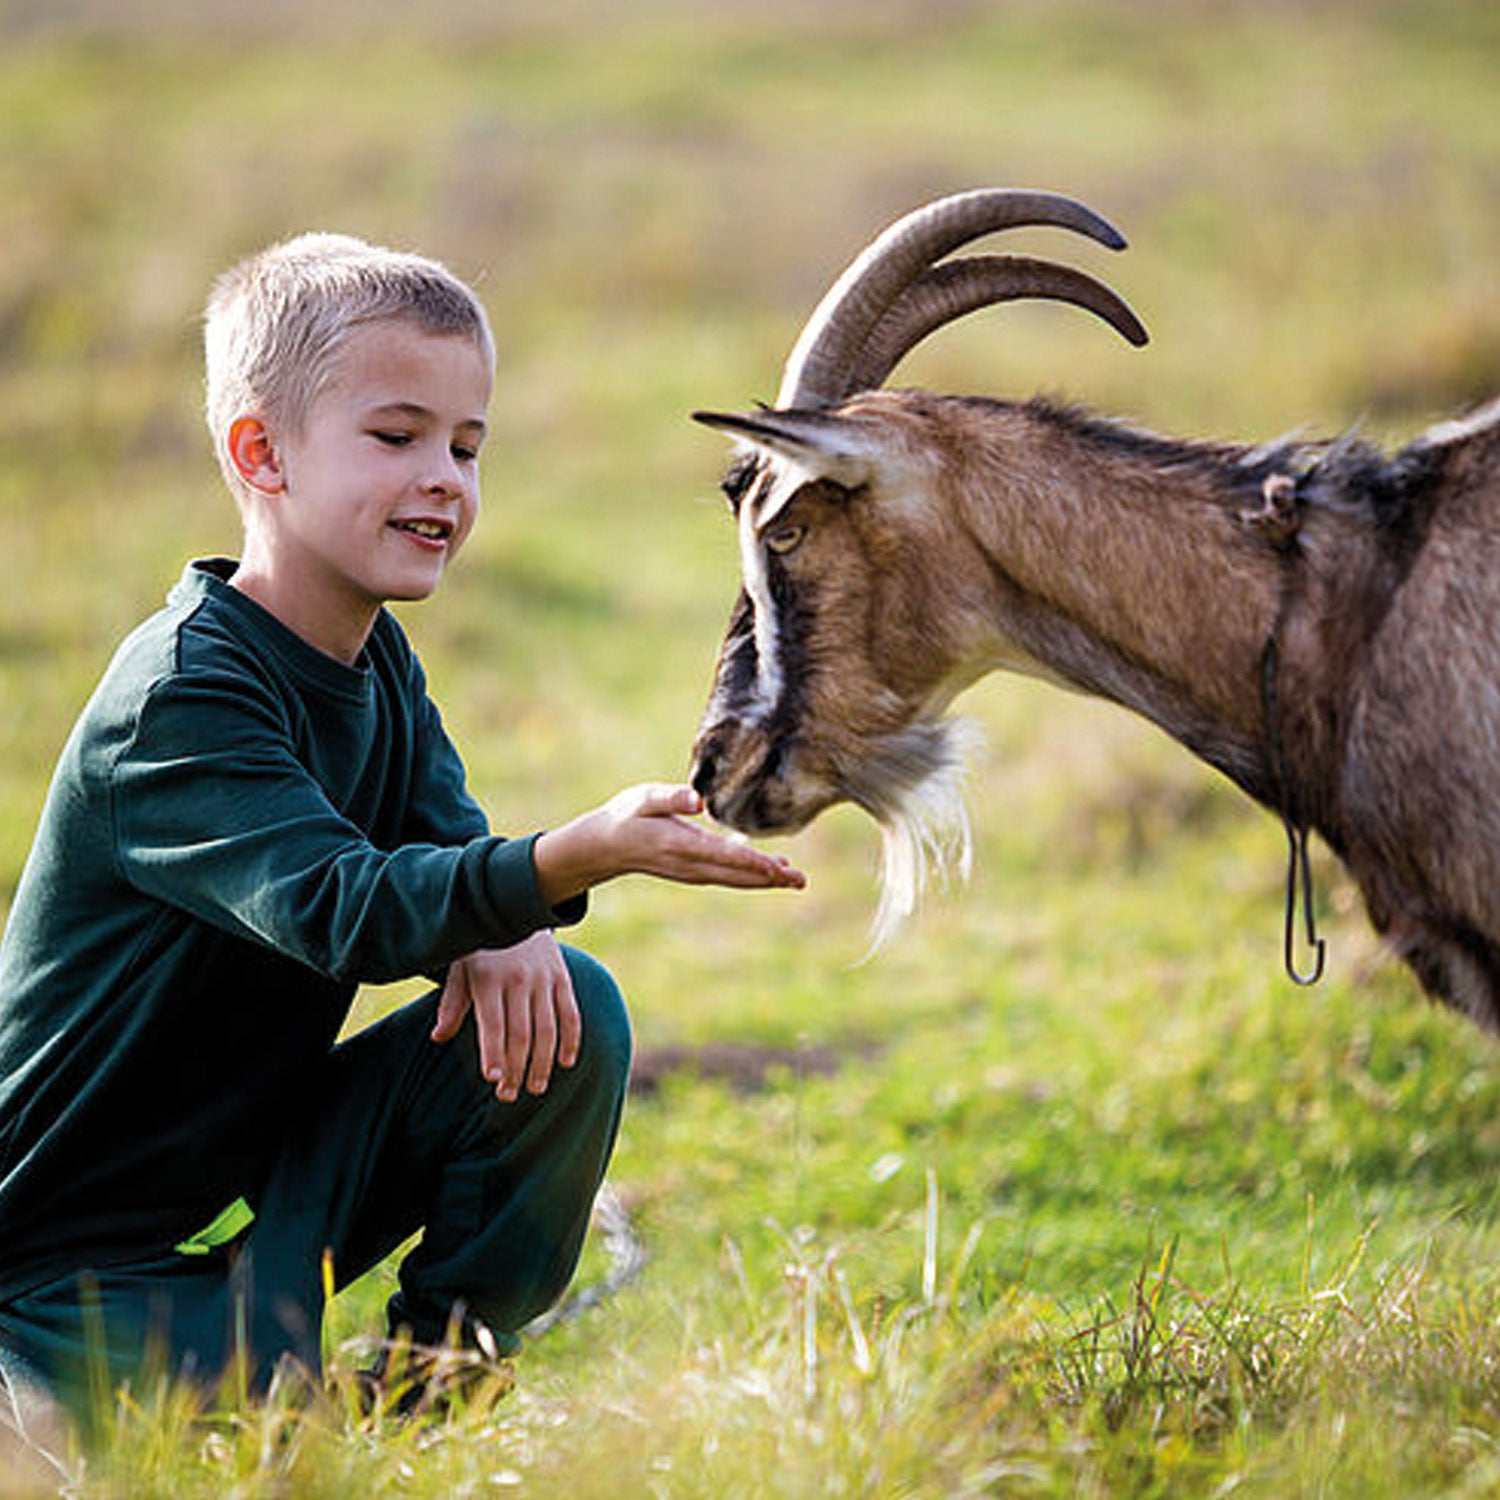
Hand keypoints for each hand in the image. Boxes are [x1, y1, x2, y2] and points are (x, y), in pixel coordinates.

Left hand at [431, 934, 580, 1101]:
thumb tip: (438, 1037)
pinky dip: (571, 1040)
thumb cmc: (480, 946)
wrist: (515, 905)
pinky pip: (570, 1013)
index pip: (492, 1023)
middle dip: (516, 1068)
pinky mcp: (562, 978)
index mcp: (488, 979)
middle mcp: (518, 979)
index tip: (493, 1079)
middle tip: (509, 1096)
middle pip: (520, 1033)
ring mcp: (543, 979)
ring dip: (542, 1062)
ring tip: (536, 1088)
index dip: (493, 1052)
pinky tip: (566, 1063)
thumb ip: (452, 1003)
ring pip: (547, 1028)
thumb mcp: (459, 968)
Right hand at [532, 783, 806, 905]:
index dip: (751, 862)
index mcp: (680, 844)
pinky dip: (751, 877)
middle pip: (736, 874)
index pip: (723, 855)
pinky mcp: (694, 873)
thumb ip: (670, 797)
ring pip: (735, 879)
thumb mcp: (643, 798)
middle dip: (769, 878)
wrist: (606, 846)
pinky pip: (728, 878)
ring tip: (794, 879)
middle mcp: (690, 864)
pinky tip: (771, 872)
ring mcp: (693, 873)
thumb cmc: (627, 815)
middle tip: (800, 880)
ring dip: (765, 881)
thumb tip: (698, 801)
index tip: (777, 868)